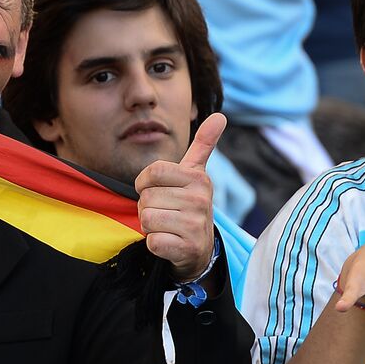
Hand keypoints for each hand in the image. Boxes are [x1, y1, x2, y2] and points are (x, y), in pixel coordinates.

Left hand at [135, 113, 224, 281]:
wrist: (199, 248)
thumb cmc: (189, 206)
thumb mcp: (196, 175)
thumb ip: (203, 145)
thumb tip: (220, 115)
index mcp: (198, 179)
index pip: (152, 172)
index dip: (145, 183)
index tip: (157, 189)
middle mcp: (200, 200)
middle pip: (146, 197)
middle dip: (148, 206)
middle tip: (166, 212)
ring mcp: (194, 225)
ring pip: (146, 218)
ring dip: (150, 225)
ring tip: (168, 226)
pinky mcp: (186, 248)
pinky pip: (152, 241)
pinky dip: (155, 243)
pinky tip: (170, 242)